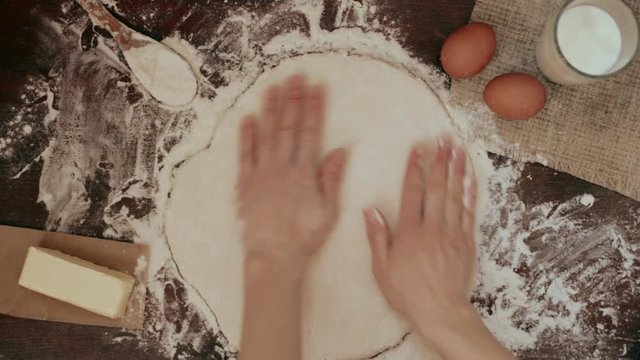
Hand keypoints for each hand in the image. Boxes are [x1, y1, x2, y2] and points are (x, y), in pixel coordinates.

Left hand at [236, 75, 346, 277]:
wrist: (273, 256)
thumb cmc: (304, 236)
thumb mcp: (328, 211)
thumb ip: (332, 178)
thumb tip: (341, 150)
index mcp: (304, 173)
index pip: (310, 133)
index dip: (314, 108)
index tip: (316, 87)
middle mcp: (282, 168)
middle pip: (288, 127)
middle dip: (292, 100)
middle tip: (294, 76)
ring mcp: (262, 174)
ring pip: (267, 135)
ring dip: (270, 110)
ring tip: (272, 87)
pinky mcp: (245, 184)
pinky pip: (245, 155)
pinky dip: (246, 136)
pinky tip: (248, 118)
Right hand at [363, 137, 476, 333]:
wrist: (441, 312)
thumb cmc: (408, 292)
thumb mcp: (382, 268)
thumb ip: (378, 237)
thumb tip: (370, 211)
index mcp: (410, 232)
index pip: (412, 192)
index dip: (415, 168)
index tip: (418, 148)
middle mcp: (432, 228)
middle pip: (436, 187)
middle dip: (439, 161)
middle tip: (443, 139)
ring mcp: (452, 233)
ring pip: (454, 195)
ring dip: (456, 170)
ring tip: (458, 149)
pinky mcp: (465, 242)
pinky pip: (468, 211)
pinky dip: (470, 192)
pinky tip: (470, 177)